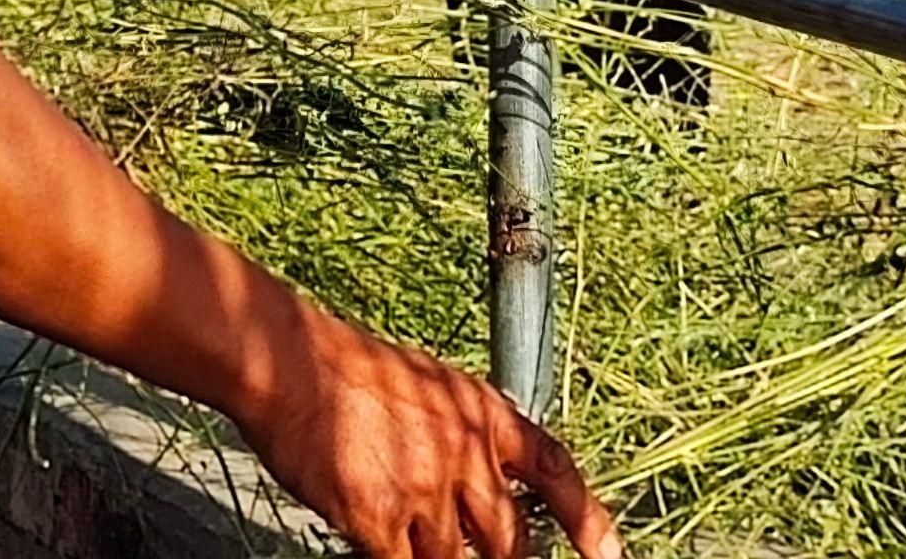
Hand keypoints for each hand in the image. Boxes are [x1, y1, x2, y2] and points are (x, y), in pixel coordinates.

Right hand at [235, 315, 621, 558]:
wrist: (295, 366)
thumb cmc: (350, 369)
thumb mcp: (433, 386)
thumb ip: (465, 434)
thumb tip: (480, 480)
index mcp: (485, 416)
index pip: (556, 472)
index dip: (589, 521)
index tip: (610, 555)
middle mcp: (467, 455)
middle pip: (511, 542)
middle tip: (479, 555)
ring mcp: (427, 492)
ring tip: (405, 529)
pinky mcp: (382, 521)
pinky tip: (380, 543)